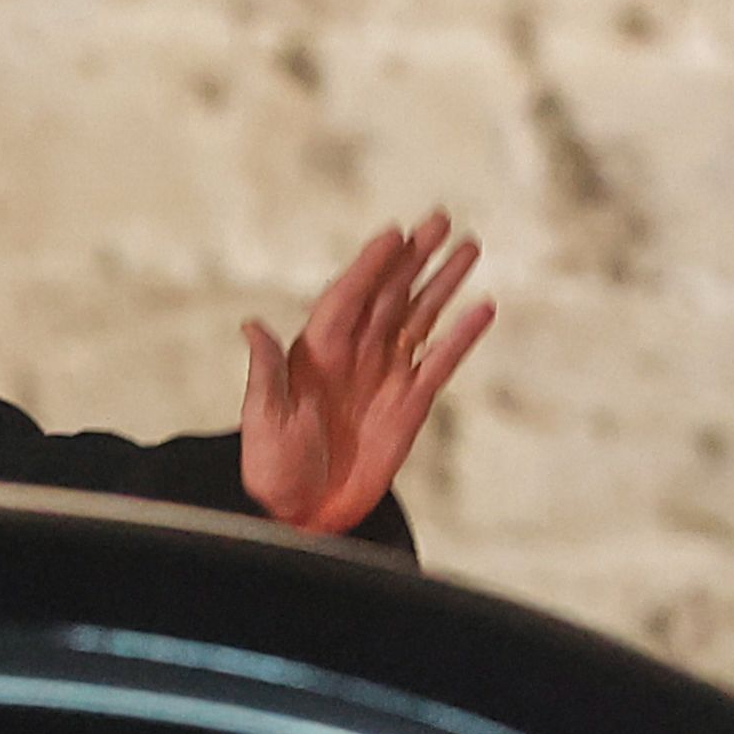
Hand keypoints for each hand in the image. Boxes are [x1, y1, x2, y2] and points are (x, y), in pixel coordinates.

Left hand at [239, 212, 493, 535]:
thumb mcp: (263, 420)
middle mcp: (353, 355)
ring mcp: (384, 376)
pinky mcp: (410, 404)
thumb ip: (265, 373)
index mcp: (315, 352)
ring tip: (467, 247)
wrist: (302, 513)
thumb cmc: (272, 467)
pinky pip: (440, 362)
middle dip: (413, 258)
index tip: (393, 234)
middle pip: (388, 295)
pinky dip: (461, 337)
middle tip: (439, 220)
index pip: (347, 297)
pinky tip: (482, 309)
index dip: (369, 266)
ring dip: (442, 284)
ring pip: (418, 318)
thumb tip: (251, 327)